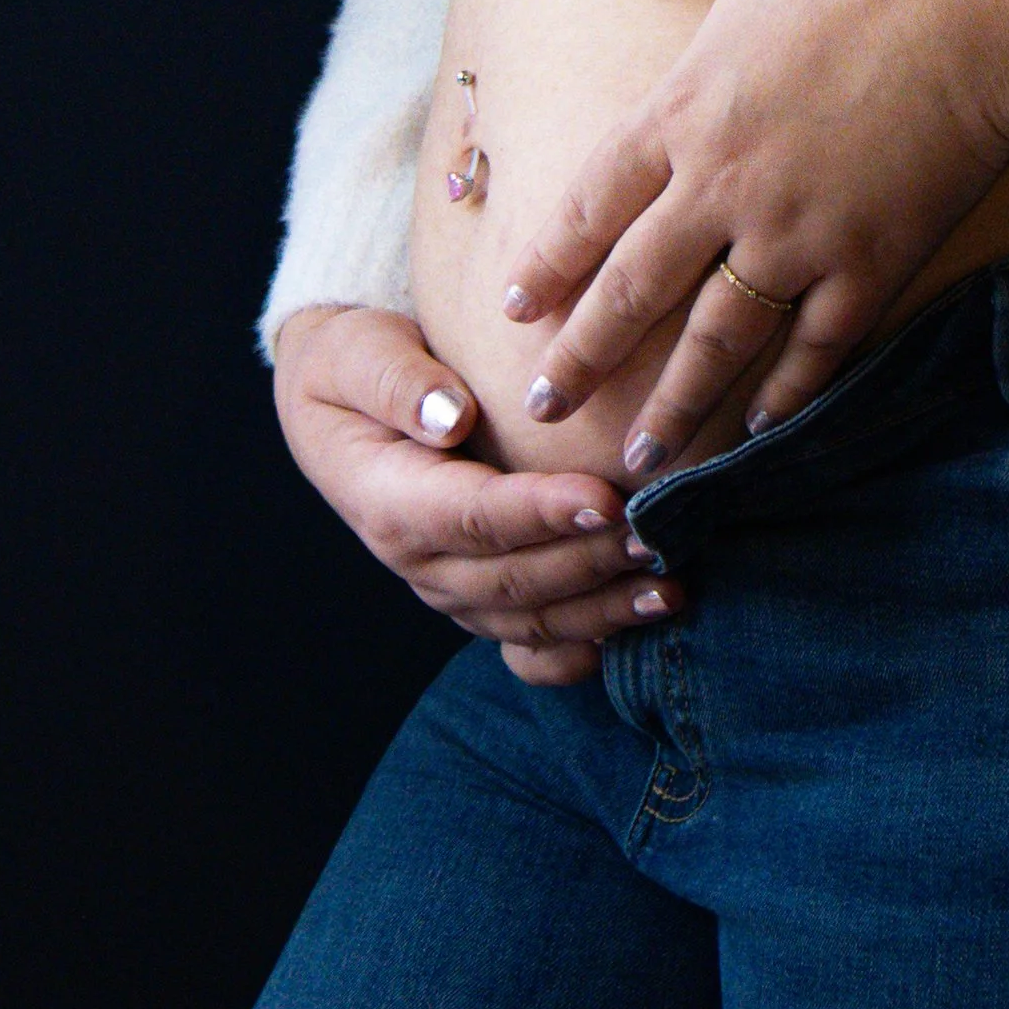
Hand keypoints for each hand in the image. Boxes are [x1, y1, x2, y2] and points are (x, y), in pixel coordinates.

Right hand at [273, 303, 681, 684]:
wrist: (339, 405)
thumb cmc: (354, 366)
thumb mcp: (356, 354)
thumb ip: (397, 383)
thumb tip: (449, 417)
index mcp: (390, 501)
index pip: (472, 516)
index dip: (540, 514)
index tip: (606, 498)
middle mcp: (418, 560)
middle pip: (511, 578)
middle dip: (590, 563)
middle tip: (660, 538)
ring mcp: (448, 586)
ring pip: (526, 619)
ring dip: (599, 612)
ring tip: (669, 592)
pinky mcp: (474, 594)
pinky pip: (522, 643)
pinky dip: (572, 654)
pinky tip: (625, 641)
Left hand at [500, 0, 1008, 473]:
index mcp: (687, 109)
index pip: (593, 204)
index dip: (551, 262)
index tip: (516, 307)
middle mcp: (727, 188)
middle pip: (635, 291)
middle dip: (583, 356)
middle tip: (544, 406)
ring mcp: (800, 235)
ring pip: (717, 342)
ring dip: (675, 405)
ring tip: (642, 461)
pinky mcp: (873, 262)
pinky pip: (818, 347)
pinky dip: (788, 394)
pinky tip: (763, 426)